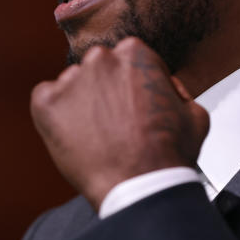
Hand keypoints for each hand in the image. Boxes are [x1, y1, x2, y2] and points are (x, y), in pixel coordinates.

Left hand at [30, 37, 209, 208]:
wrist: (139, 187)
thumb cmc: (167, 154)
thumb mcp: (193, 113)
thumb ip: (176, 90)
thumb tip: (167, 87)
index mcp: (134, 53)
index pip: (127, 59)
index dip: (132, 84)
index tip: (132, 105)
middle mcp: (100, 58)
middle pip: (98, 69)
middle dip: (105, 90)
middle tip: (115, 123)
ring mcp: (70, 80)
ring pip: (72, 85)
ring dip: (81, 103)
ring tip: (96, 136)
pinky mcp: (45, 103)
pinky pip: (46, 100)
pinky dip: (56, 116)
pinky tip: (75, 137)